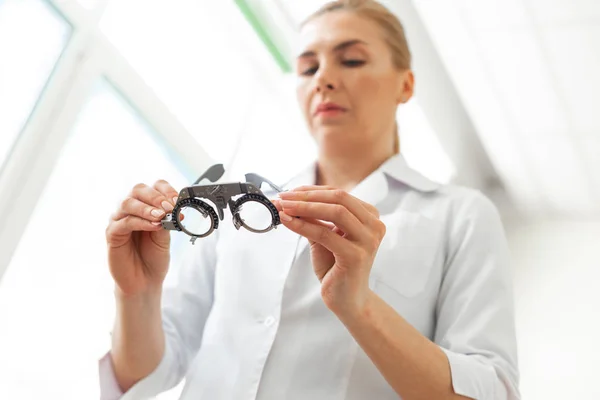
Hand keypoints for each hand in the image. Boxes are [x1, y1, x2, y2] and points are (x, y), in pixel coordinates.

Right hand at [105, 180, 181, 296]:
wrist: (145, 281)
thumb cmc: (154, 257)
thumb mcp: (165, 236)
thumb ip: (166, 220)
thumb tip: (172, 208)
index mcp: (146, 206)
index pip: (153, 187)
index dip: (166, 190)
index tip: (177, 200)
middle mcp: (131, 210)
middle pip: (138, 190)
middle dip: (155, 196)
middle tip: (168, 207)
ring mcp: (119, 220)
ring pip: (128, 203)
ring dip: (146, 208)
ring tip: (161, 217)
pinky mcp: (112, 234)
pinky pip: (124, 222)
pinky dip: (140, 222)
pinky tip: (153, 226)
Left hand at [274, 186, 385, 315]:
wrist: (348, 300)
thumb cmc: (337, 268)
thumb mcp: (324, 237)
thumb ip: (313, 218)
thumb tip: (290, 200)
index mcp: (369, 217)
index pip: (339, 194)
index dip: (311, 190)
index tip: (289, 192)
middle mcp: (374, 226)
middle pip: (339, 198)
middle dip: (307, 196)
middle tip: (284, 197)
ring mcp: (367, 241)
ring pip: (335, 211)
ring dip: (304, 207)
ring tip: (283, 207)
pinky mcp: (356, 256)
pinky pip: (325, 233)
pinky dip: (303, 225)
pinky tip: (287, 221)